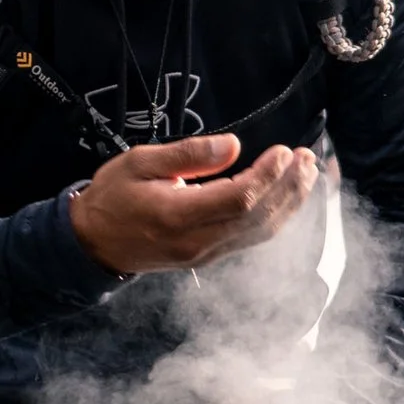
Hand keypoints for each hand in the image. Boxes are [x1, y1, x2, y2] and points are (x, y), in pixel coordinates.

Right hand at [66, 134, 320, 275]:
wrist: (94, 242)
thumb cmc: (113, 197)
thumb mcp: (139, 162)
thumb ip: (187, 154)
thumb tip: (232, 146)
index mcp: (177, 216)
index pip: (239, 199)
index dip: (267, 176)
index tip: (284, 151)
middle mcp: (197, 241)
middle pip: (258, 217)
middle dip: (289, 187)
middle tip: (308, 158)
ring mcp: (206, 254)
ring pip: (261, 231)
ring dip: (289, 202)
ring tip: (308, 174)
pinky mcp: (210, 256)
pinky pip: (252, 238)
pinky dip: (276, 217)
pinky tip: (287, 197)